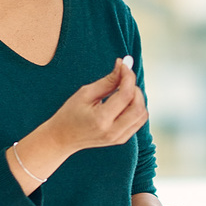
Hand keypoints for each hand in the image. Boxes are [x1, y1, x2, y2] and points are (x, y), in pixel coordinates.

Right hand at [9, 58, 147, 192]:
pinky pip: (138, 121)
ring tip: (123, 91)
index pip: (126, 95)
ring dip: (137, 99)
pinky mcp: (121, 139)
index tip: (125, 66)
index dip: (128, 77)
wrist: (63, 138)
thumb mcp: (85, 93)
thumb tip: (123, 66)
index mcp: (101, 119)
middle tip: (124, 80)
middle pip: (138, 107)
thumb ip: (108, 81)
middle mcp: (112, 132)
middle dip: (135, 89)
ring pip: (142, 115)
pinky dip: (136, 108)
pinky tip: (124, 102)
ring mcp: (118, 138)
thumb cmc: (70, 114)